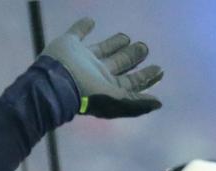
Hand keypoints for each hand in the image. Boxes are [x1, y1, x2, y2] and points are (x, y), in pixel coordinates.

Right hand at [42, 18, 163, 117]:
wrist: (56, 82)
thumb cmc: (87, 94)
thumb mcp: (116, 102)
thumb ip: (137, 102)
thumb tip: (159, 103)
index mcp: (109, 86)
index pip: (132, 82)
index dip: (146, 76)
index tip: (159, 69)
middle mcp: (97, 73)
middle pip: (119, 64)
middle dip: (132, 57)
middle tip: (144, 47)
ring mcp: (82, 59)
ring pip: (102, 49)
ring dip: (114, 44)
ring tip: (126, 37)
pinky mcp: (69, 44)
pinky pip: (77, 33)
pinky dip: (82, 27)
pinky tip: (90, 21)